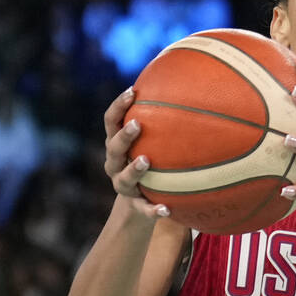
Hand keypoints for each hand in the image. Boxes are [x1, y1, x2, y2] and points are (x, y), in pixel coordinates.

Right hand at [102, 88, 165, 220]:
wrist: (139, 201)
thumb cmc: (149, 158)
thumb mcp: (150, 139)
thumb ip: (161, 118)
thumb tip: (184, 84)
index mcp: (117, 144)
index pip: (111, 121)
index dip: (118, 106)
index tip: (132, 91)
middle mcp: (115, 164)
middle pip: (113, 147)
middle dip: (124, 135)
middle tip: (137, 124)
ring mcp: (123, 185)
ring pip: (123, 179)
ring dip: (133, 169)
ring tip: (146, 160)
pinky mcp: (135, 206)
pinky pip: (143, 209)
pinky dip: (152, 210)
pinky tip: (166, 210)